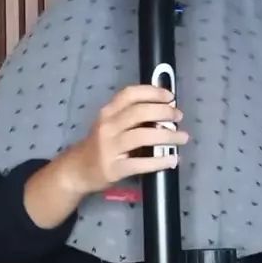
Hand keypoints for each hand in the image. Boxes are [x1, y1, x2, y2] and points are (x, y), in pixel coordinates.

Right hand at [64, 84, 188, 196]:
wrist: (78, 170)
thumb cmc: (100, 144)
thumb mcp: (109, 124)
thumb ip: (130, 115)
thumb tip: (164, 109)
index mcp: (107, 112)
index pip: (130, 94)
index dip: (152, 92)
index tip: (170, 96)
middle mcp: (107, 126)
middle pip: (139, 113)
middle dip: (164, 112)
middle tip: (178, 117)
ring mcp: (110, 147)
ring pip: (143, 136)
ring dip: (167, 136)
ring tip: (183, 138)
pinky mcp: (114, 168)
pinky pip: (140, 163)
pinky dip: (160, 161)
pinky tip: (172, 160)